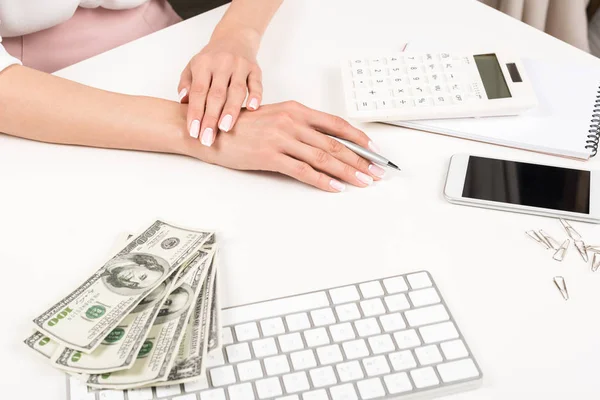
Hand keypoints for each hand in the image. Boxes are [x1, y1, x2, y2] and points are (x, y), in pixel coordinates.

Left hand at [178, 33, 261, 146]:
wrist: (234, 37)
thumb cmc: (211, 59)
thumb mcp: (193, 66)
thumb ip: (186, 84)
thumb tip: (183, 101)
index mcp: (203, 64)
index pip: (198, 92)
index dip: (195, 113)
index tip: (194, 132)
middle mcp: (222, 64)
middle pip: (216, 94)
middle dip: (211, 118)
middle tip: (208, 138)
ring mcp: (240, 66)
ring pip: (236, 91)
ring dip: (231, 110)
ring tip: (225, 129)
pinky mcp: (255, 69)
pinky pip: (257, 83)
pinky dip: (255, 96)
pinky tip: (252, 109)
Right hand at [185, 101, 385, 191]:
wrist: (211, 130)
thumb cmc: (242, 126)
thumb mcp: (275, 118)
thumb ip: (300, 127)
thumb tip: (326, 142)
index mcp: (296, 110)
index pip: (336, 124)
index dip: (359, 138)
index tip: (374, 150)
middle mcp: (292, 121)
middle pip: (335, 143)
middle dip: (361, 160)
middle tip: (377, 171)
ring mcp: (281, 139)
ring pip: (324, 157)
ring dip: (347, 172)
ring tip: (364, 182)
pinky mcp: (270, 156)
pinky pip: (303, 171)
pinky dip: (322, 181)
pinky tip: (335, 188)